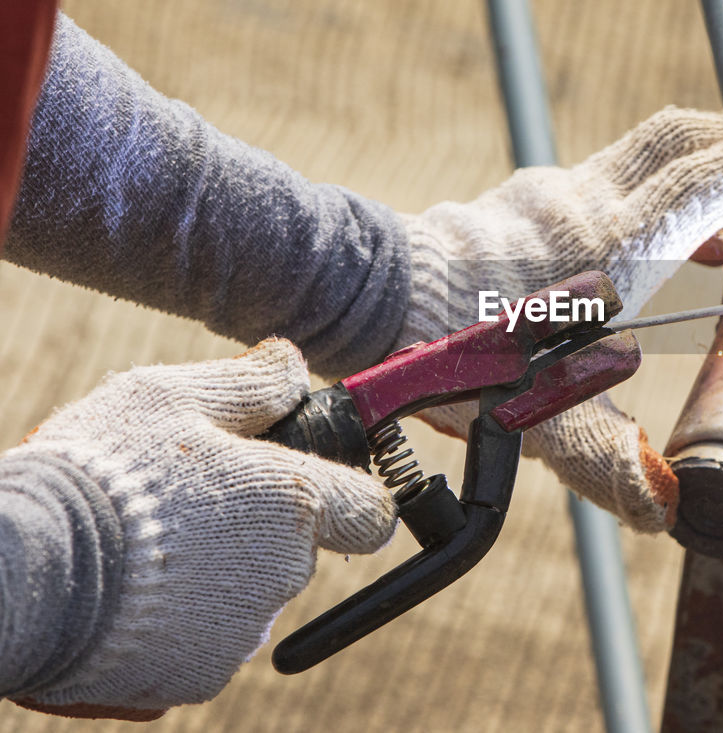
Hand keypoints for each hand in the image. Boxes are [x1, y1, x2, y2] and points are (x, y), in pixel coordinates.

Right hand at [4, 339, 395, 717]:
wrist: (29, 567)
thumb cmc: (105, 469)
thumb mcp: (174, 394)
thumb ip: (250, 383)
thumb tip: (292, 366)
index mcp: (292, 502)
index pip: (370, 512)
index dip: (350, 498)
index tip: (320, 489)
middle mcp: (283, 571)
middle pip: (297, 550)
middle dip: (259, 529)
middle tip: (190, 504)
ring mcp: (243, 629)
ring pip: (250, 594)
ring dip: (218, 573)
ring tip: (149, 547)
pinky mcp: (200, 674)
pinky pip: (207, 638)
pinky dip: (181, 619)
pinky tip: (134, 590)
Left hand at [396, 107, 722, 531]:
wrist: (367, 303)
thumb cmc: (455, 353)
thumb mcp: (543, 418)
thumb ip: (609, 460)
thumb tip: (662, 509)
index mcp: (607, 248)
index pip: (701, 187)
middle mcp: (585, 204)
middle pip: (680, 140)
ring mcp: (553, 195)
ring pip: (646, 151)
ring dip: (700, 160)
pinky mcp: (526, 202)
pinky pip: (613, 174)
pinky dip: (657, 185)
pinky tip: (662, 232)